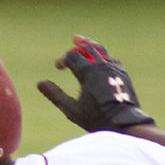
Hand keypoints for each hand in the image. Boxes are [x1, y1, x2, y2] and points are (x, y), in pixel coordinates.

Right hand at [36, 36, 153, 132]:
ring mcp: (114, 68)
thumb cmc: (96, 118)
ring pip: (101, 50)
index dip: (62, 59)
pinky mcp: (123, 73)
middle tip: (70, 45)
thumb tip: (40, 83)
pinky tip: (99, 60)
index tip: (58, 67)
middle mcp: (102, 66)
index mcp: (88, 73)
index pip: (71, 56)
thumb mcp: (71, 109)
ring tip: (82, 41)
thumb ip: (55, 95)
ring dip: (90, 46)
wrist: (124, 123)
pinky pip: (111, 59)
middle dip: (76, 47)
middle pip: (87, 48)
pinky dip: (102, 57)